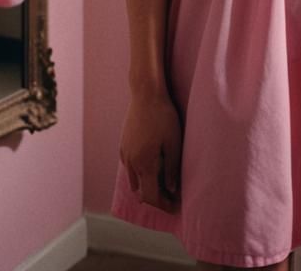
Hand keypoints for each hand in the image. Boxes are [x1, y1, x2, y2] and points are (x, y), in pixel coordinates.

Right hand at [119, 89, 181, 211]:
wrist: (145, 93)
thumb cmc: (163, 116)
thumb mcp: (174, 143)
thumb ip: (172, 168)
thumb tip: (171, 189)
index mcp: (143, 164)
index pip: (151, 196)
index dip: (164, 205)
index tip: (176, 207)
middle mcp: (130, 162)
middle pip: (141, 192)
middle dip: (157, 197)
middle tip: (173, 196)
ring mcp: (124, 153)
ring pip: (134, 180)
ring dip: (147, 185)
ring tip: (165, 182)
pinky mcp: (123, 144)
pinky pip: (130, 167)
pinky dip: (140, 173)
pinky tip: (152, 166)